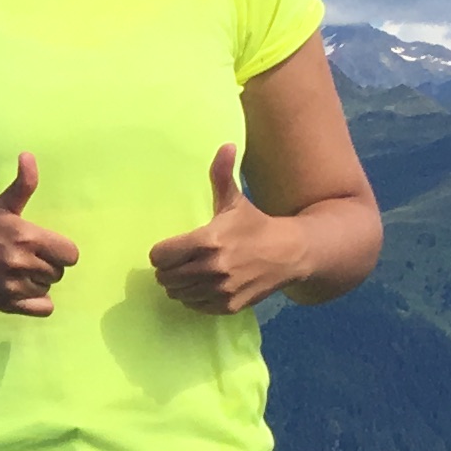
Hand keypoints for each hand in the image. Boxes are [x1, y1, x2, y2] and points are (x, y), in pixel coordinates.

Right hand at [0, 154, 80, 314]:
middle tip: (27, 259)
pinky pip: (42, 309)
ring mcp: (14, 286)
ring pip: (47, 289)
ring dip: (37, 283)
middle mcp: (23, 262)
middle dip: (46, 265)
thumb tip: (28, 155)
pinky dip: (37, 302)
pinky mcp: (6, 304)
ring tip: (18, 273)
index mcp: (27, 236)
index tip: (45, 247)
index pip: (70, 254)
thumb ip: (23, 184)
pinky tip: (22, 292)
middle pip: (58, 273)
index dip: (60, 251)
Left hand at [149, 144, 295, 314]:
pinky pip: (195, 306)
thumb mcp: (236, 201)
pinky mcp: (229, 305)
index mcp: (208, 240)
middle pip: (166, 277)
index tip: (170, 248)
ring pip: (178, 294)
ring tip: (189, 274)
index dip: (161, 252)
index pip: (161, 255)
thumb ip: (222, 175)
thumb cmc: (255, 225)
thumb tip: (225, 145)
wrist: (290, 254)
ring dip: (179, 285)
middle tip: (177, 263)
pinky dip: (194, 299)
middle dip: (167, 270)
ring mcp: (221, 289)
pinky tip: (204, 286)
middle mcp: (212, 267)